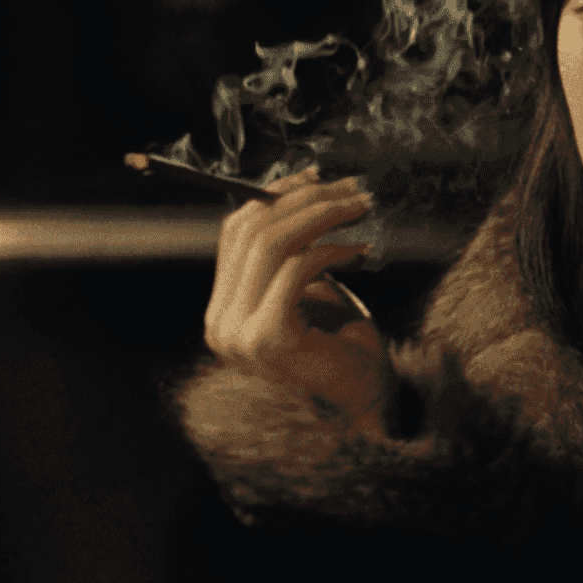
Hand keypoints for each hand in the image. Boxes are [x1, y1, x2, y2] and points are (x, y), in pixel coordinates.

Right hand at [204, 166, 393, 428]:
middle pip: (253, 231)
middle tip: (352, 189)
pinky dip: (331, 251)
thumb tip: (301, 189)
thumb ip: (290, 255)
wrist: (362, 405)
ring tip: (360, 210)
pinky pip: (297, 270)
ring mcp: (239, 335)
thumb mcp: (307, 292)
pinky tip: (359, 251)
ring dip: (323, 217)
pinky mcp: (269, 338)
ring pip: (272, 244)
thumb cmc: (341, 348)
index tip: (316, 177)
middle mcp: (220, 324)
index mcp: (222, 311)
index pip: (235, 232)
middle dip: (306, 200)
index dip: (275, 196)